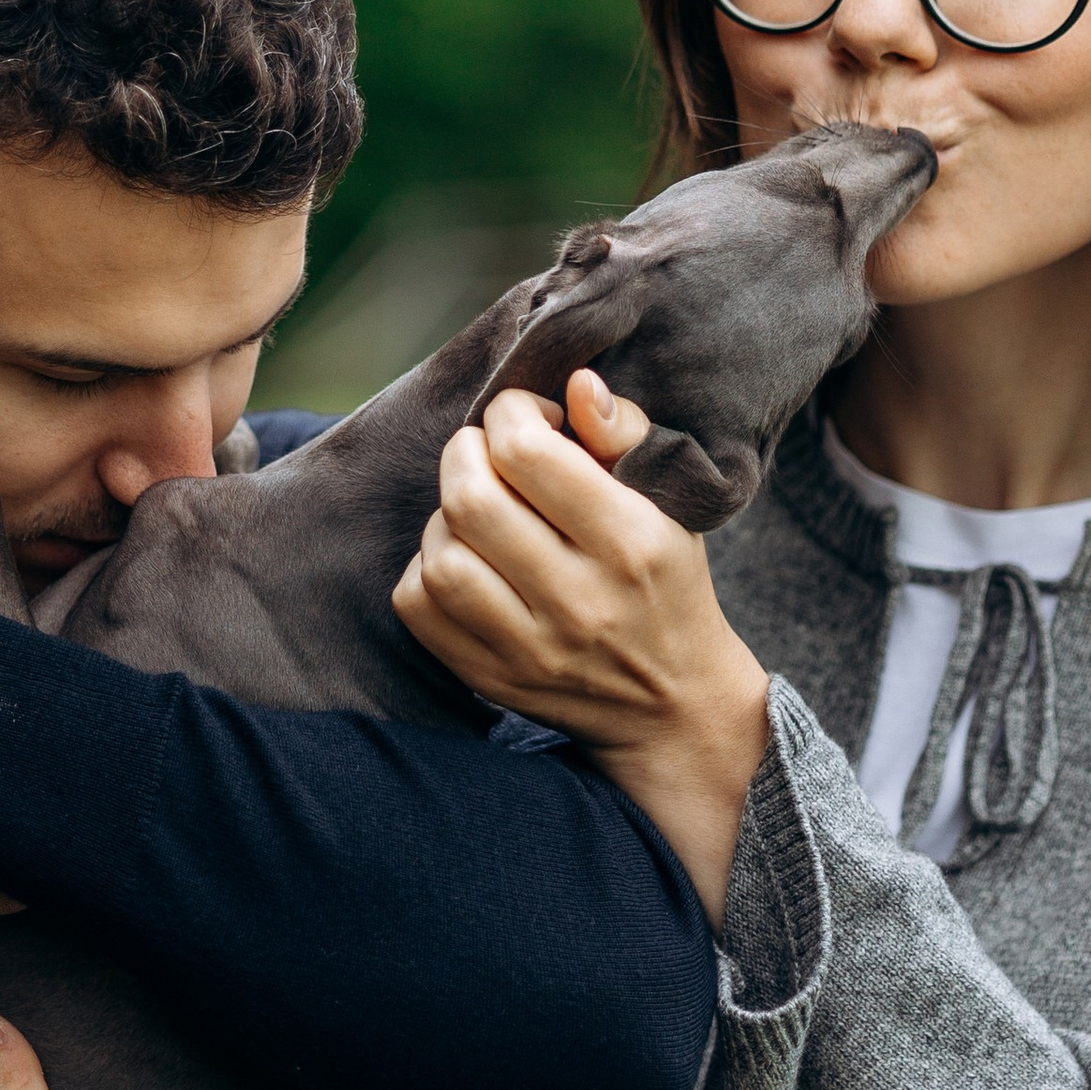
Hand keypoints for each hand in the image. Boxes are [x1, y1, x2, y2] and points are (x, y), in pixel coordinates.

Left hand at [391, 369, 770, 915]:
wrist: (672, 703)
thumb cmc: (664, 580)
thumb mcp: (669, 501)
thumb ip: (625, 432)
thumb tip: (577, 385)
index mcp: (630, 541)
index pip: (528, 452)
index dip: (511, 413)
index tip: (528, 420)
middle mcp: (579, 600)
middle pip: (470, 499)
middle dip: (465, 453)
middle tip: (486, 454)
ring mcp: (531, 649)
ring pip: (439, 555)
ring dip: (444, 515)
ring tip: (474, 510)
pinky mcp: (491, 679)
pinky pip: (418, 608)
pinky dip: (424, 569)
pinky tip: (462, 557)